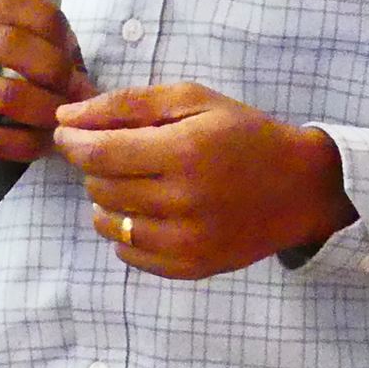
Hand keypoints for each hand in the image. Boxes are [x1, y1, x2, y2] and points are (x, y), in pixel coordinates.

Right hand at [0, 0, 92, 166]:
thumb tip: (84, 81)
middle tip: (75, 86)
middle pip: (11, 44)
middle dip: (56, 68)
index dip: (51, 22)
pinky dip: (31, 142)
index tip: (69, 47)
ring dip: (49, 108)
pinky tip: (45, 138)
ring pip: (9, 95)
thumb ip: (39, 31)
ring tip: (65, 112)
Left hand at [53, 82, 357, 279]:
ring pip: (110, 224)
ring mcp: (187, 241)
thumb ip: (129, 104)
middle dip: (95, 166)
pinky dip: (127, 231)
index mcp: (185, 151)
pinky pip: (128, 254)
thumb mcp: (194, 99)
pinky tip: (149, 211)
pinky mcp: (191, 268)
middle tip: (117, 152)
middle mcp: (184, 201)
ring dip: (107, 200)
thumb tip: (67, 118)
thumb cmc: (245, 134)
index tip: (67, 133)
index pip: (99, 153)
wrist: (301, 187)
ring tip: (133, 182)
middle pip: (100, 188)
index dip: (72, 141)